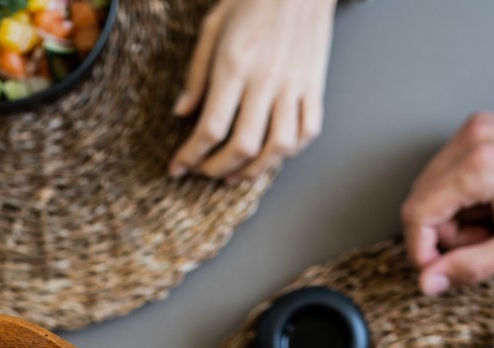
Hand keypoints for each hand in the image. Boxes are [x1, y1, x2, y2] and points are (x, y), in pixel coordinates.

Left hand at [169, 0, 334, 182]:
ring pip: (278, 147)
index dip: (191, 156)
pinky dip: (290, 151)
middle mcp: (266, 80)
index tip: (179, 168)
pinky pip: (308, 131)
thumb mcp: (213, 28)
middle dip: (218, 169)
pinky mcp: (314, 85)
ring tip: (236, 174)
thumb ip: (196, 74)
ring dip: (254, 170)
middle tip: (205, 172)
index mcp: (235, 65)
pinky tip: (272, 154)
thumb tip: (182, 113)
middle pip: (242, 146)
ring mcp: (293, 85)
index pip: (210, 127)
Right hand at [401, 112, 493, 295]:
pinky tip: (491, 202)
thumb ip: (468, 267)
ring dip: (452, 216)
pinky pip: (447, 172)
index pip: (417, 214)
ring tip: (492, 221)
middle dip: (442, 232)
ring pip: (431, 188)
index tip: (438, 270)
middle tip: (484, 241)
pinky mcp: (478, 128)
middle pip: (421, 200)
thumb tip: (427, 282)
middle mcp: (470, 139)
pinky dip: (461, 196)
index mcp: (479, 166)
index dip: (421, 249)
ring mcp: (473, 129)